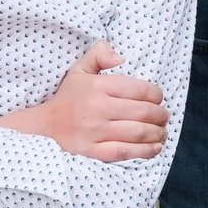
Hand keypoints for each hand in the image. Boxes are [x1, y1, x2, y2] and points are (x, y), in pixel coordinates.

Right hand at [0, 41, 168, 161]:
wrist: (44, 124)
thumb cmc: (68, 96)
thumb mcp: (80, 69)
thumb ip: (100, 54)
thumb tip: (120, 56)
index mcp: (98, 87)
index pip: (139, 89)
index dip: (156, 95)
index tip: (158, 99)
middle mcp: (98, 108)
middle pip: (143, 112)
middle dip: (160, 115)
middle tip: (163, 117)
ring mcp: (95, 131)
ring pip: (137, 132)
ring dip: (157, 133)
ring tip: (161, 132)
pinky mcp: (92, 151)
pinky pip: (124, 152)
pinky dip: (144, 151)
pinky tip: (154, 148)